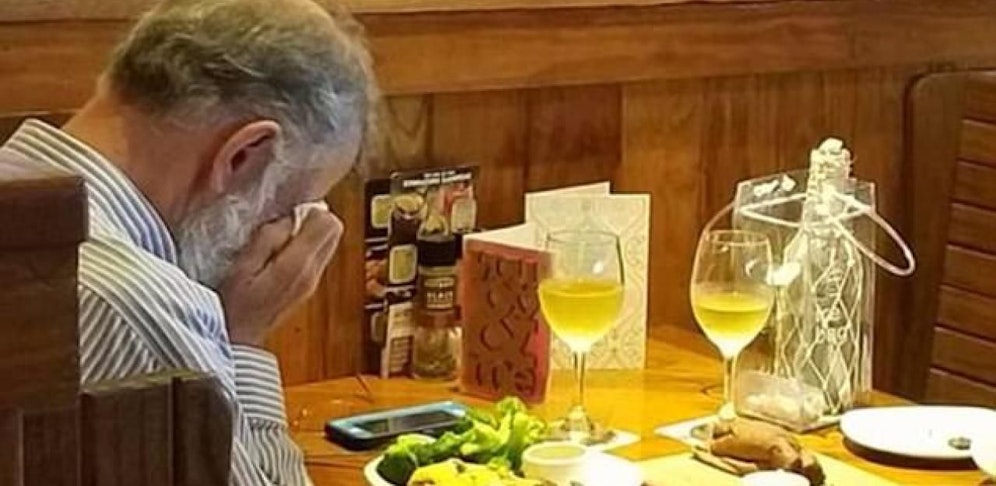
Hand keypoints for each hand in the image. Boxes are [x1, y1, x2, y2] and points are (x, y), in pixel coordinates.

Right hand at [218, 210, 342, 345]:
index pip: (329, 224)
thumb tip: (290, 218)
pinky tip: (282, 256)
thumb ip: (270, 237)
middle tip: (286, 225)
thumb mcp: (243, 264)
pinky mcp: (310, 288)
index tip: (288, 215)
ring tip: (281, 241)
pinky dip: (307, 249)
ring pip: (329, 243)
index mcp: (298, 264)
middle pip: (335, 231)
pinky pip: (319, 257)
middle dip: (315, 220)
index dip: (310, 211)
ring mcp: (314, 282)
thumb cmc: (233, 303)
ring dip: (311, 234)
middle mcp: (313, 273)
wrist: (238, 339)